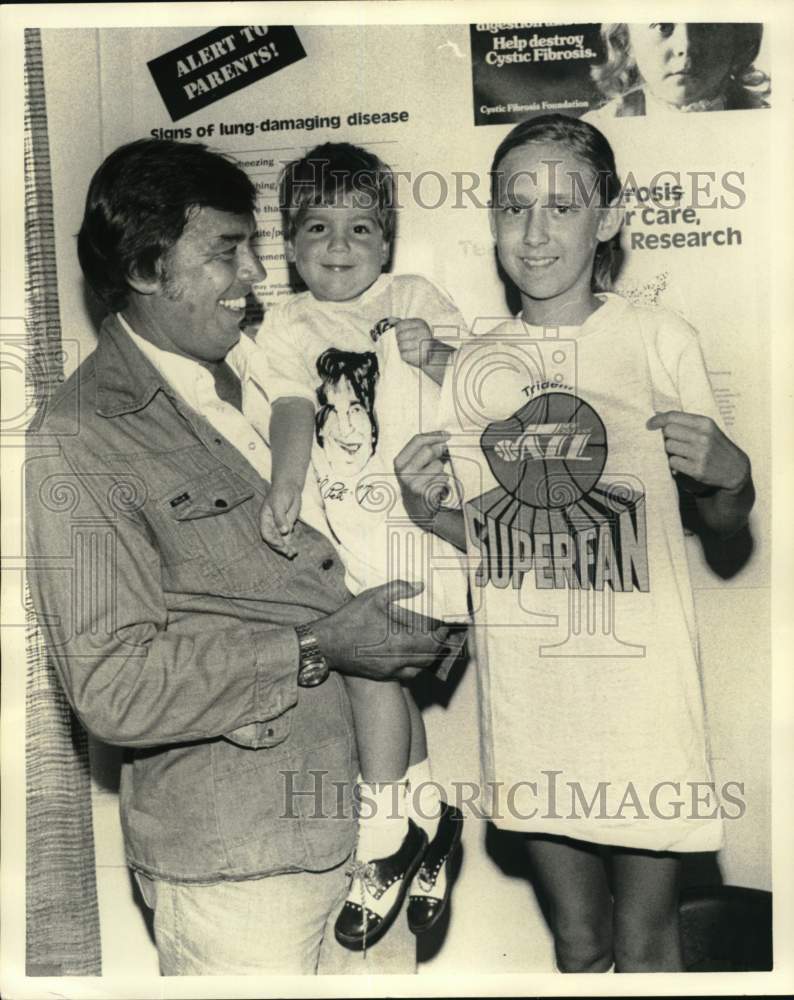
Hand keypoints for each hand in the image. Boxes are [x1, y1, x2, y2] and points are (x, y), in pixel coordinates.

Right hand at [259, 481, 301, 557]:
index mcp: (265, 519)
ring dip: (285, 548)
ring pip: (280, 541)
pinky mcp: (287, 527)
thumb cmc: (281, 493)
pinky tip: (294, 551)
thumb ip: (280, 518)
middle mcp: (271, 525)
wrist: (290, 488)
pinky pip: (287, 539)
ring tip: (292, 554)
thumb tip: (283, 531)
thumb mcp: (279, 504)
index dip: (272, 540)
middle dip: (280, 547)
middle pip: (273, 539)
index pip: (266, 533)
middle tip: (288, 552)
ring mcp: (279, 527)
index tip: (280, 544)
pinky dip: (290, 545)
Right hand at [312, 580, 463, 680]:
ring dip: (427, 657)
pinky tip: (410, 654)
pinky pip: (408, 674)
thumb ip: (399, 589)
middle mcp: (398, 659)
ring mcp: (390, 670)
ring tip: (427, 644)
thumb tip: (420, 586)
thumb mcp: (373, 597)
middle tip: (440, 634)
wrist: (327, 644)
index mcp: (400, 640)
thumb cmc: (350, 619)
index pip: (433, 642)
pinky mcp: (383, 675)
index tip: (445, 626)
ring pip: (421, 668)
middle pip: (430, 657)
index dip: (443, 635)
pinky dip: (414, 666)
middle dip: (438, 646)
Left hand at [393, 318, 434, 368]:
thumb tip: (389, 320)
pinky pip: (404, 355)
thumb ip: (401, 323)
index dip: (397, 331)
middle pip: (400, 336)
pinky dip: (404, 355)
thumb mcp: (412, 328)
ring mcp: (423, 344)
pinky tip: (409, 354)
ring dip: (401, 348)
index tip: (400, 334)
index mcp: (420, 323)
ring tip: (407, 348)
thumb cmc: (419, 338)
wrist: (433, 352)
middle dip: (399, 341)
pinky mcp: (421, 355)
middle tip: (404, 343)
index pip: (400, 325)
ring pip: (401, 346)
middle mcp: (423, 332)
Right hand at [393, 431, 451, 525]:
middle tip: (444, 454)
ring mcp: (413, 483)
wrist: (420, 510)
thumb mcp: (415, 466)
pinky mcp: (424, 492)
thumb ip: (424, 451)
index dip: (434, 435)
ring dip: (441, 470)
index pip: (417, 441)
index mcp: (399, 462)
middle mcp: (404, 472)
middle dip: (440, 451)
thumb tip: (443, 440)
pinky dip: (444, 482)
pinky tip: (437, 488)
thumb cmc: (420, 483)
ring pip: (438, 465)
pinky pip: (442, 478)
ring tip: (435, 479)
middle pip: (428, 450)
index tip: (447, 435)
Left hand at [646, 411, 749, 491]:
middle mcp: (703, 437)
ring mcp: (700, 454)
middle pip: (668, 431)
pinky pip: (673, 462)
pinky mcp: (697, 470)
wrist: (735, 469)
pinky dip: (674, 464)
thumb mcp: (707, 429)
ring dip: (670, 451)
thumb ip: (686, 423)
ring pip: (669, 447)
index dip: (658, 420)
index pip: (673, 417)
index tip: (649, 424)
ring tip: (681, 454)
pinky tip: (683, 464)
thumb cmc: (716, 446)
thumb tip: (658, 416)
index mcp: (705, 423)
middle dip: (666, 437)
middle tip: (673, 442)